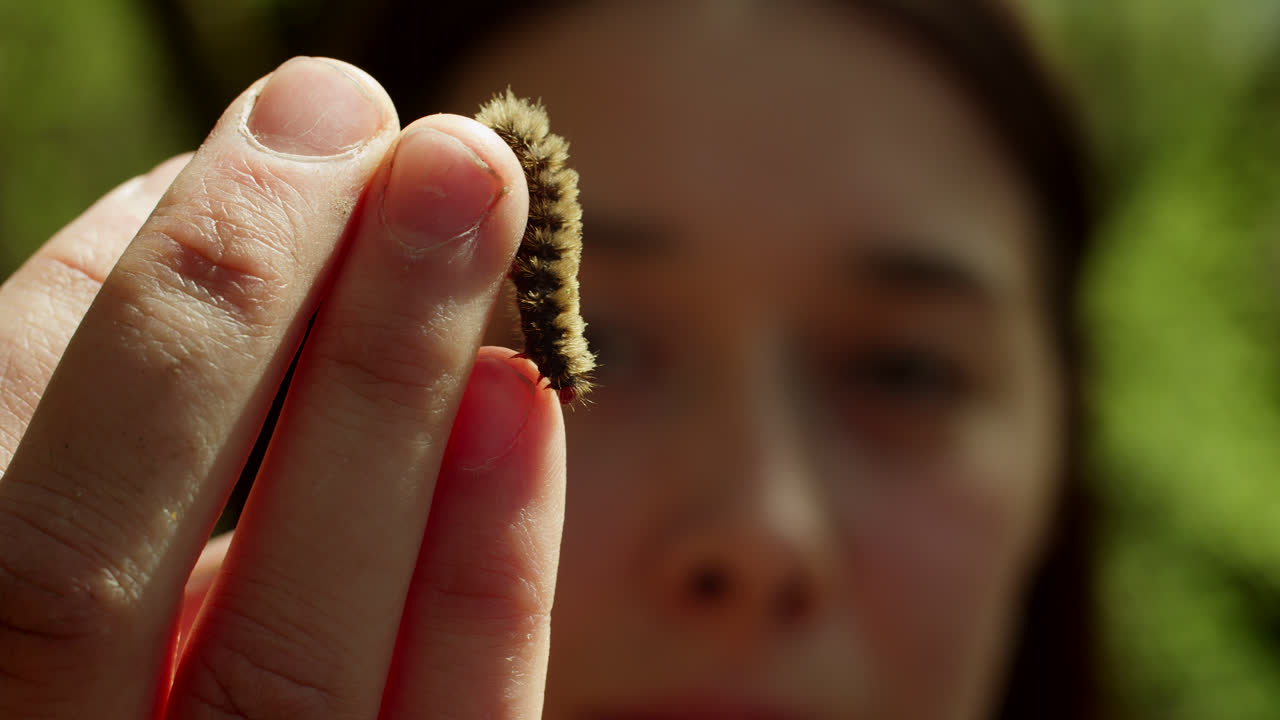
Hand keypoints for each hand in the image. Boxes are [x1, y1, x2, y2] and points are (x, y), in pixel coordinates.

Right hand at [0, 57, 564, 718]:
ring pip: (281, 651)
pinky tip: (519, 398)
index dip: (102, 305)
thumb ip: (111, 521)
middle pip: (95, 560)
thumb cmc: (106, 690)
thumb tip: (217, 302)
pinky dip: (488, 572)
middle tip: (349, 110)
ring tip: (462, 184)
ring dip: (378, 386)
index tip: (230, 158)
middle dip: (229, 300)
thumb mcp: (74, 622)